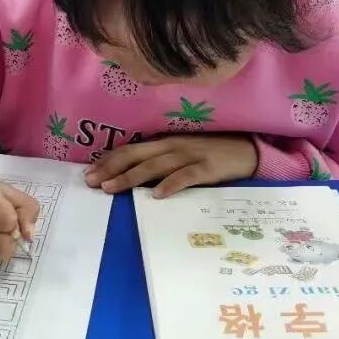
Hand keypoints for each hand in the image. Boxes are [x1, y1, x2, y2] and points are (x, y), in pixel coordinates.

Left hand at [84, 135, 258, 197]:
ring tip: (112, 188)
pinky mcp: (207, 168)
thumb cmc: (212, 155)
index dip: (108, 160)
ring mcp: (190, 155)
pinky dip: (170, 184)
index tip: (88, 172)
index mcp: (165, 142)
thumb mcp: (182, 156)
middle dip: (111, 168)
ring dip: (131, 177)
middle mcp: (173, 146)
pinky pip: (186, 176)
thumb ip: (160, 165)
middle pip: (136, 155)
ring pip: (154, 166)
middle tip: (91, 182)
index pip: (130, 149)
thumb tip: (131, 179)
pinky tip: (156, 195)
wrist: (249, 151)